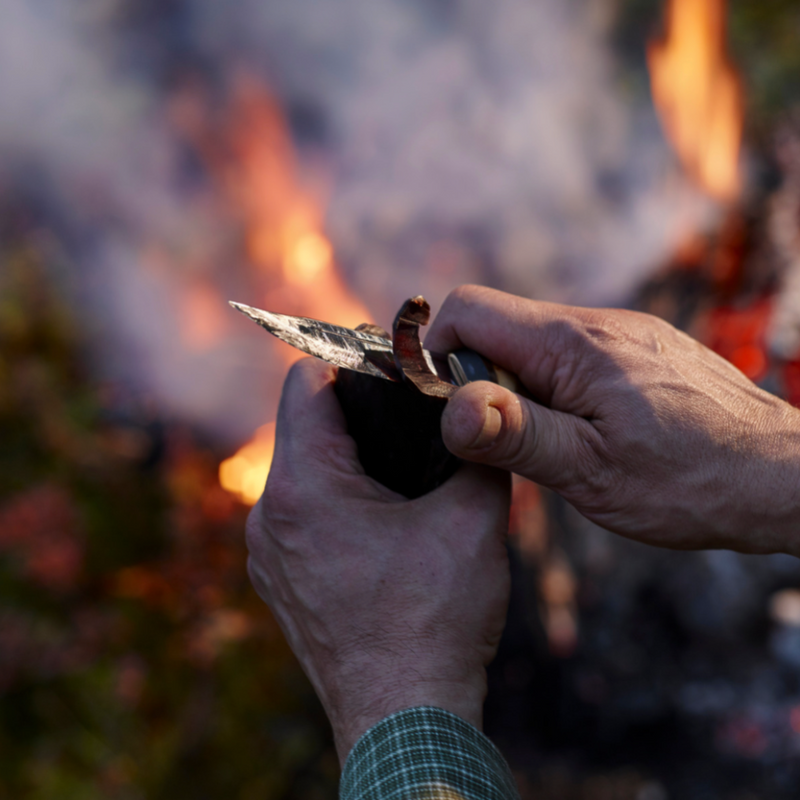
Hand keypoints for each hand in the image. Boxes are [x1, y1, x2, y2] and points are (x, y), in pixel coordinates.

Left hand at [246, 358, 510, 762]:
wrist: (404, 719)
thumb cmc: (433, 622)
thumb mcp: (473, 522)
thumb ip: (477, 453)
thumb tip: (484, 414)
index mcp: (305, 488)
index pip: (307, 384)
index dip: (351, 363)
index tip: (390, 368)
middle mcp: (270, 516)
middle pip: (304, 428)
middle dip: (356, 415)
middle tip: (409, 417)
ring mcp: (269, 555)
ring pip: (301, 473)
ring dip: (345, 462)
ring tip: (399, 471)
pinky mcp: (280, 583)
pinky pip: (300, 517)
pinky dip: (333, 504)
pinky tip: (379, 523)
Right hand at [425, 285, 799, 554]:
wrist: (782, 476)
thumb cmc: (692, 480)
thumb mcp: (590, 470)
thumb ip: (514, 433)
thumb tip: (451, 407)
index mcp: (571, 343)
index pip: (467, 310)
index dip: (440, 353)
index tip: (454, 408)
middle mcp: (594, 322)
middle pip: (498, 328)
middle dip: (484, 382)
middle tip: (517, 443)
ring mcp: (620, 333)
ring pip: (534, 345)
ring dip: (524, 390)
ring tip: (560, 445)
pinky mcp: (638, 349)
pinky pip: (572, 356)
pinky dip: (559, 390)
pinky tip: (592, 432)